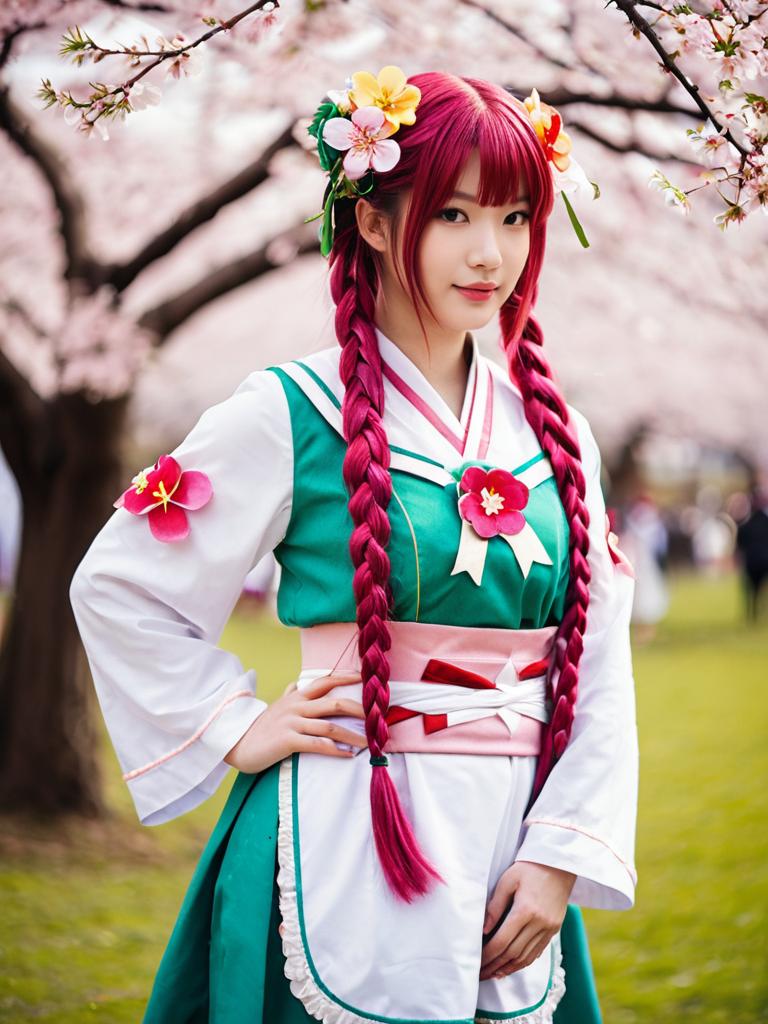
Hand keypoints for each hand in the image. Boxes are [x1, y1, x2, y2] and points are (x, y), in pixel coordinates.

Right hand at [223, 670, 367, 773]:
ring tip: (369, 743)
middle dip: (359, 709)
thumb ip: (288, 693)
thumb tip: (295, 683)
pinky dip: (335, 750)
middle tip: (377, 716)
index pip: (325, 681)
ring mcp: (292, 723)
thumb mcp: (275, 705)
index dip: (346, 677)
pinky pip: (317, 744)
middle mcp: (296, 706)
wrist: (237, 743)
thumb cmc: (259, 726)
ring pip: (330, 725)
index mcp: (296, 696)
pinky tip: (347, 755)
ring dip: (352, 735)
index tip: (364, 677)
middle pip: (334, 702)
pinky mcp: (288, 741)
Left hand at [479, 861, 575, 979]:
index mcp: (525, 910)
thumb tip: (483, 930)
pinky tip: (511, 966)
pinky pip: (537, 952)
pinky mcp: (554, 929)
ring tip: (493, 974)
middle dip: (495, 965)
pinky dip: (523, 962)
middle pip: (513, 953)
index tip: (477, 962)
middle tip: (480, 974)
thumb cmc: (529, 868)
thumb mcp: (507, 880)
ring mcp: (549, 928)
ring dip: (508, 968)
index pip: (503, 941)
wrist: (559, 864)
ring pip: (526, 957)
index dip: (488, 955)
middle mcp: (539, 923)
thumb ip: (495, 906)